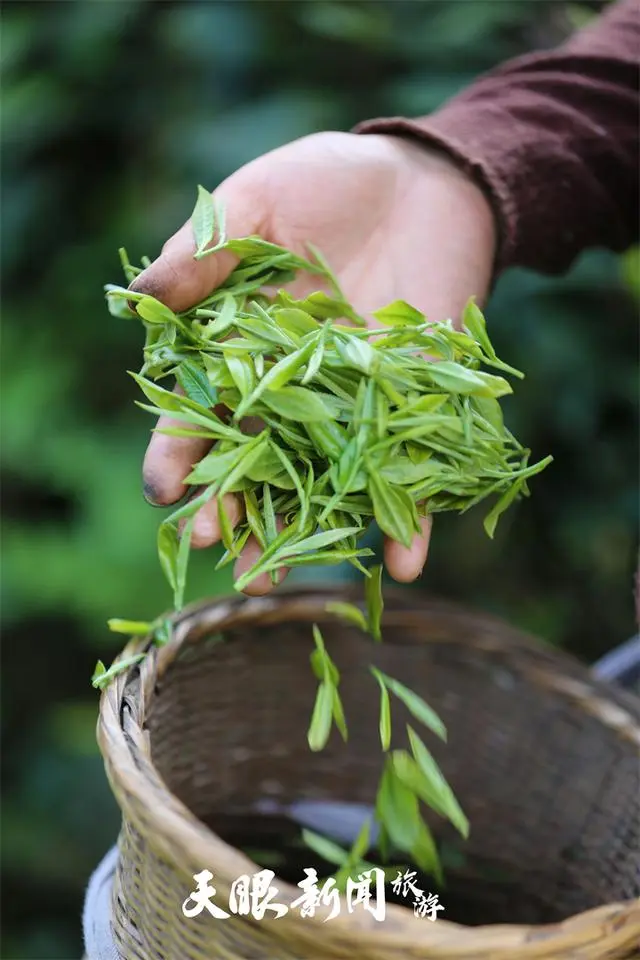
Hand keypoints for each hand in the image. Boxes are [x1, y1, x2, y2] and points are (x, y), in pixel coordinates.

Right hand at [132, 131, 496, 593]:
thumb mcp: (255, 204)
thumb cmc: (326, 183)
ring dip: (302, 534)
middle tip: (221, 551)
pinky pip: (413, 473)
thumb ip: (202, 255)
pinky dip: (411, 519)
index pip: (200, 412)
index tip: (164, 490)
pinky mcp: (414, 411)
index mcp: (238, 351)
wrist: (423, 182)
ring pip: (321, 484)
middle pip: (256, 465)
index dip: (179, 451)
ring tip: (276, 580)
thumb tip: (136, 301)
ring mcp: (352, 408)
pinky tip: (403, 563)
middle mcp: (290, 393)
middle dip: (235, 510)